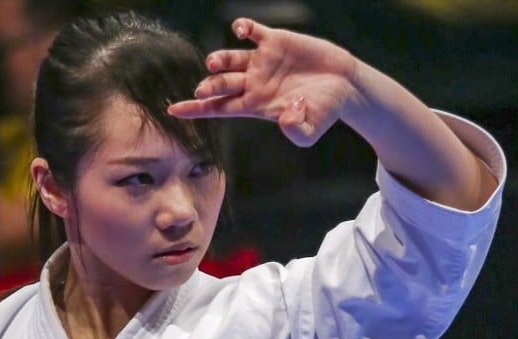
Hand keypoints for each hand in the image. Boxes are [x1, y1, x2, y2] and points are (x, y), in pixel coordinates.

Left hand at [168, 18, 357, 146]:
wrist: (344, 86)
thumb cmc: (326, 111)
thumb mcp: (311, 130)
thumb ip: (296, 130)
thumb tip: (284, 117)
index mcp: (256, 105)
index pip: (219, 109)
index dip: (196, 109)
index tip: (173, 110)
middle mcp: (253, 83)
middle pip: (221, 84)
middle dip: (209, 86)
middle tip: (203, 88)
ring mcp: (262, 61)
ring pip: (230, 59)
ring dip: (219, 59)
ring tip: (214, 63)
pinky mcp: (276, 41)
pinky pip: (253, 32)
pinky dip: (244, 28)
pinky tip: (241, 29)